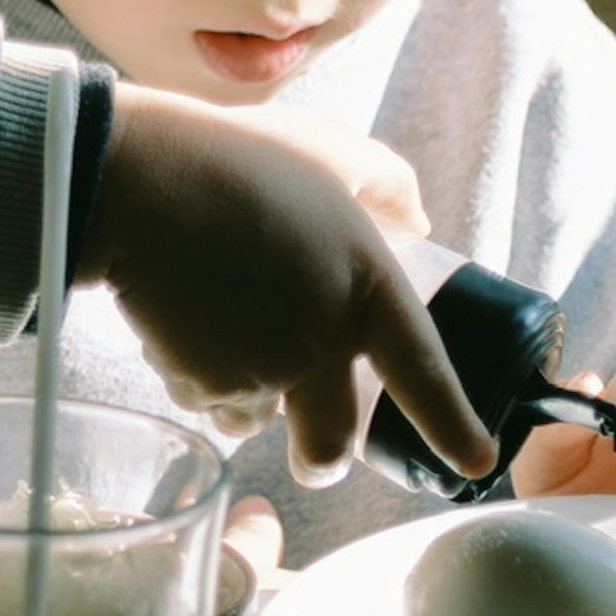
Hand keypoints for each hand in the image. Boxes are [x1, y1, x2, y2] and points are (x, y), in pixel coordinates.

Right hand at [88, 84, 494, 487]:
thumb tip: (417, 220)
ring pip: (256, 420)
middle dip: (322, 460)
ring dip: (245, 402)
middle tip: (315, 459)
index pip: (425, 375)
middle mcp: (324, 345)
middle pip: (331, 440)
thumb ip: (385, 183)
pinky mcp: (204, 383)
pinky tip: (181, 323)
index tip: (476, 465)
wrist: (139, 184)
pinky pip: (205, 399)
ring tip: (215, 337)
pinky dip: (196, 377)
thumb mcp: (329, 150)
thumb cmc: (235, 156)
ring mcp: (263, 372)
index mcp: (366, 289)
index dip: (454, 427)